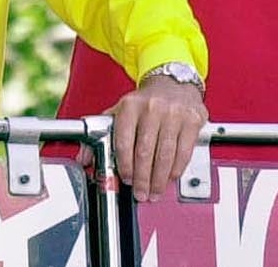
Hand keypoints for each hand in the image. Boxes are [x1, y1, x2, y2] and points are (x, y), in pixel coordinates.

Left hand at [110, 75, 207, 201]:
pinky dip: (176, 169)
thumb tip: (85, 159)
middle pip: (145, 152)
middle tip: (140, 193)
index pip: (124, 141)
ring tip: (154, 191)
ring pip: (165, 155)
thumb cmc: (145, 102)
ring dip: (159, 179)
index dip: (124, 165)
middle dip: (142, 179)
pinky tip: (170, 177)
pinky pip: (183, 152)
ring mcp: (174, 114)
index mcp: (130, 106)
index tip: (126, 179)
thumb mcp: (120, 111)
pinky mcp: (192, 121)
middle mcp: (152, 108)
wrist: (173, 83)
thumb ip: (101, 134)